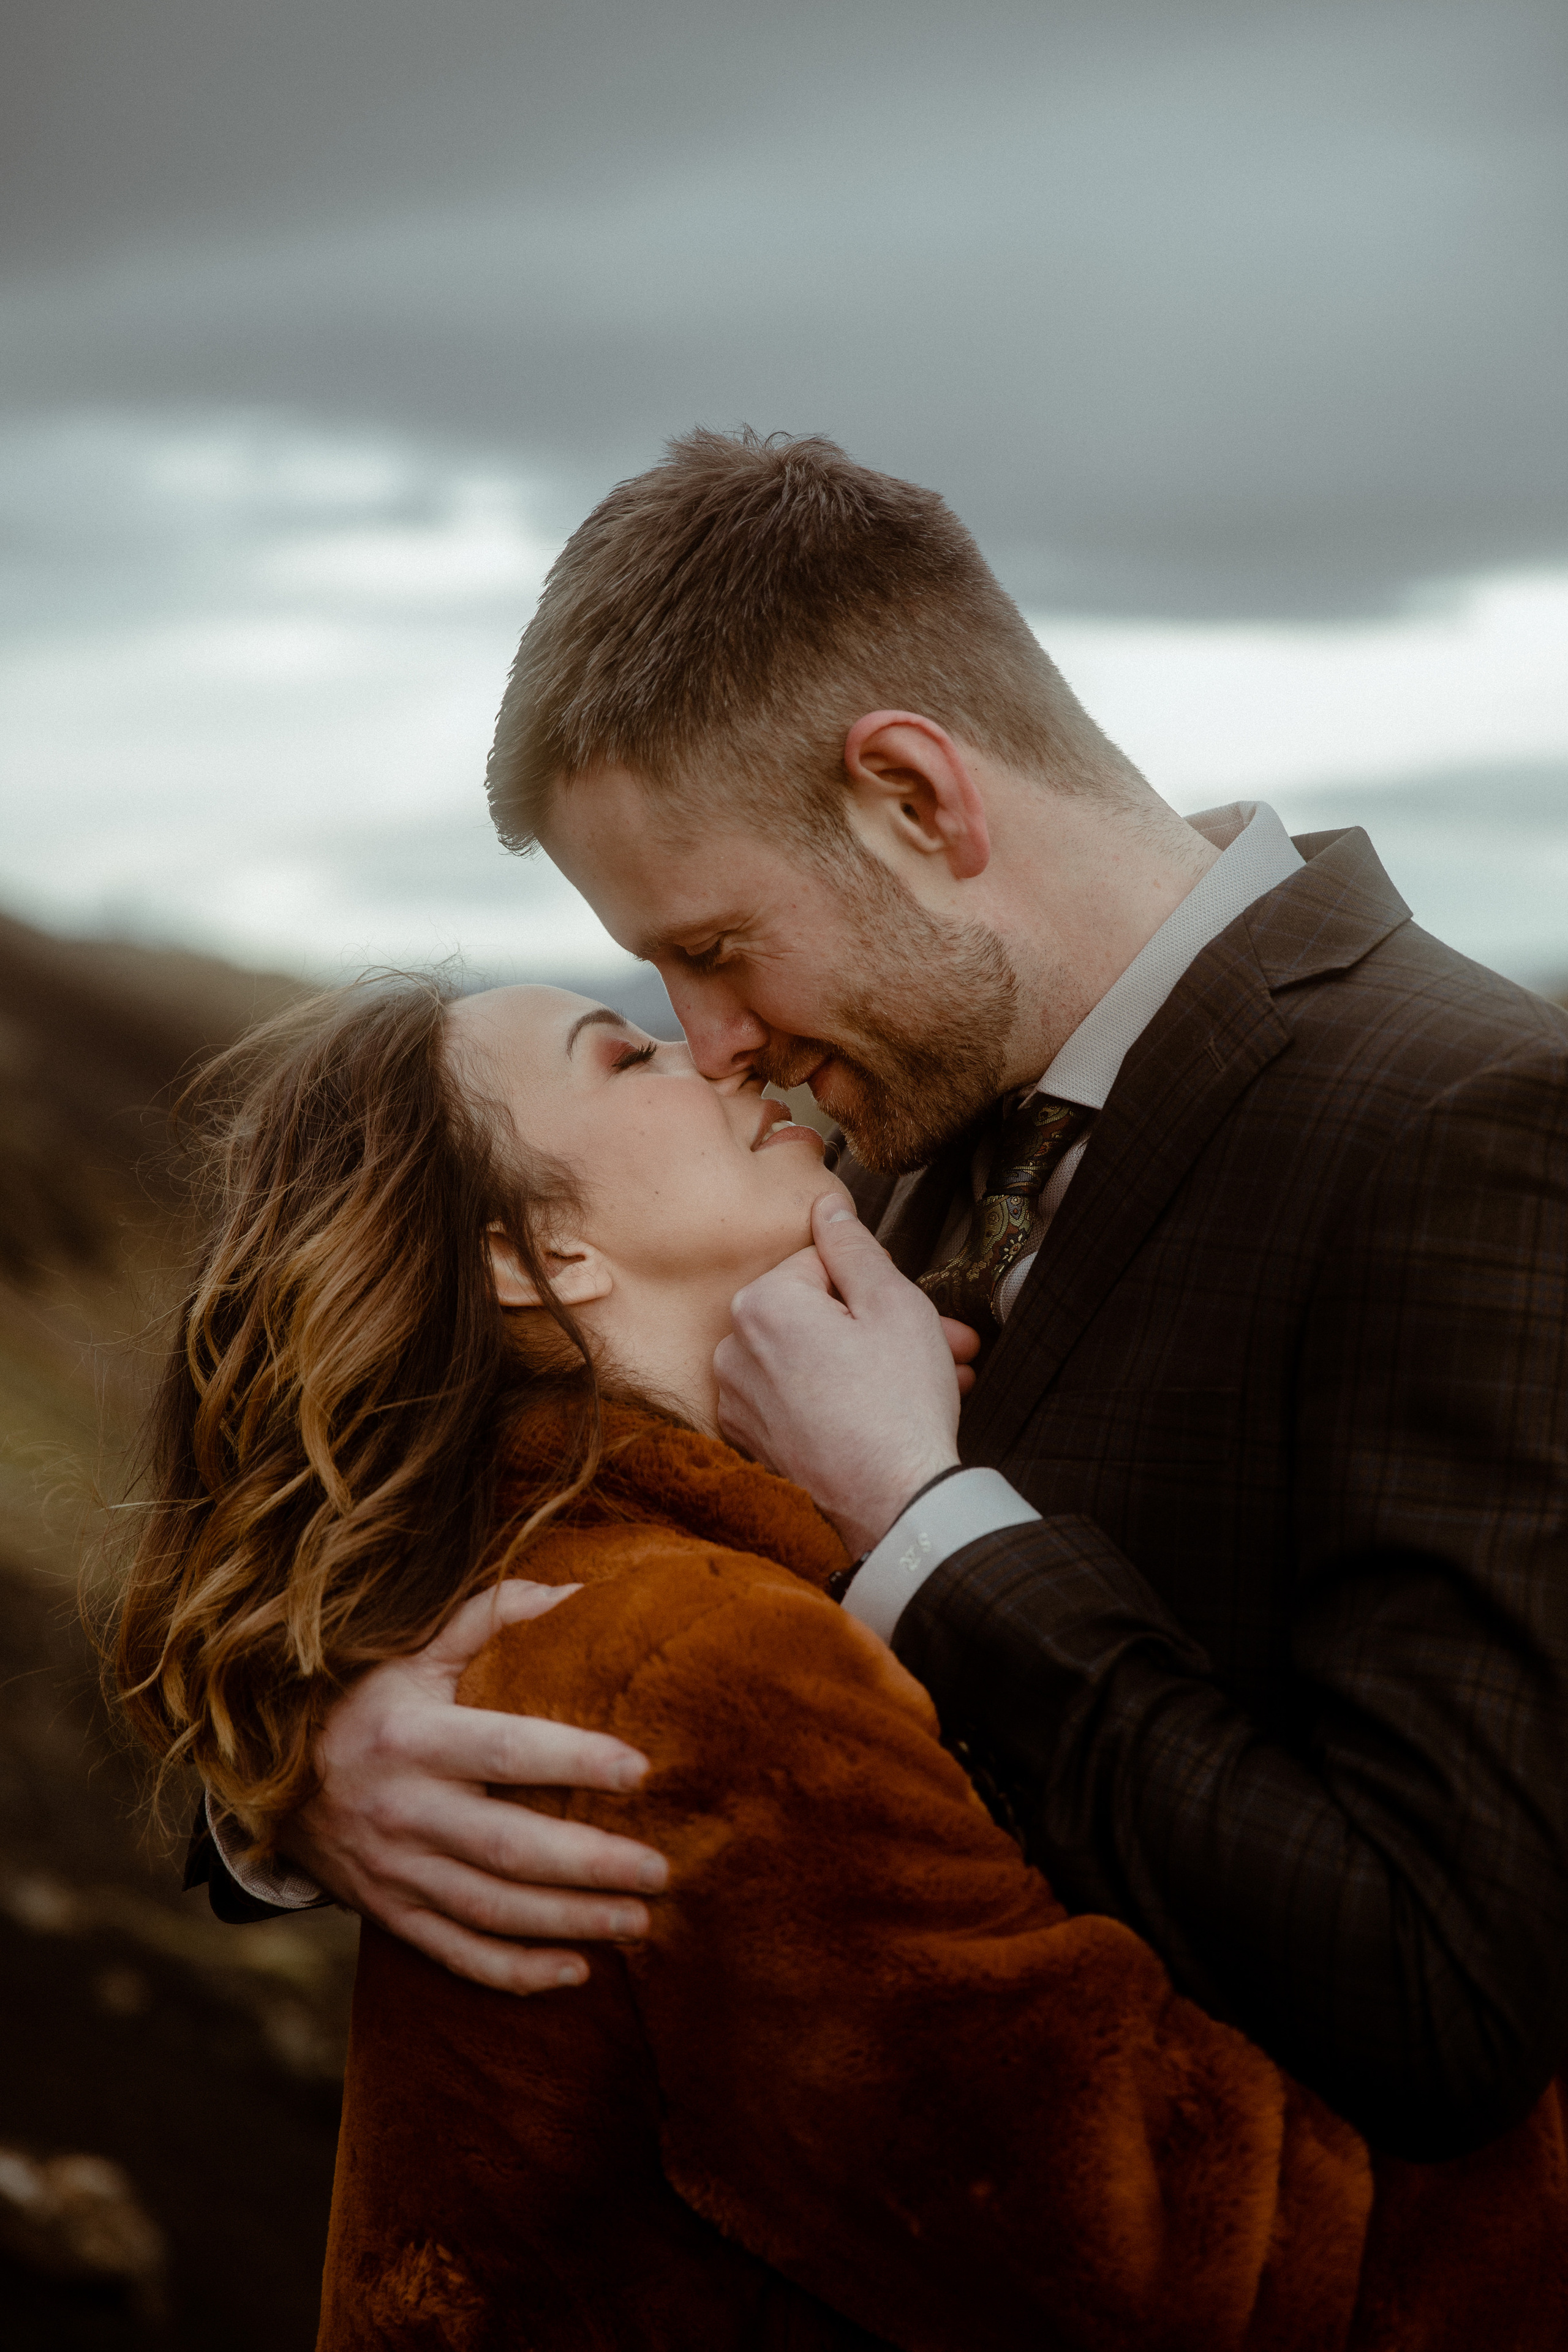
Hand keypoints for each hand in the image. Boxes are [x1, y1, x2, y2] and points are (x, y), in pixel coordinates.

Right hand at [284, 1581, 669, 1994]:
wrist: (264, 1777)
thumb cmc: (363, 1701)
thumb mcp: (413, 1651)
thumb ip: (491, 1618)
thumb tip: (576, 1593)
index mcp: (415, 1738)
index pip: (506, 1750)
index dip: (574, 1760)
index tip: (641, 1771)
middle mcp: (403, 1810)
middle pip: (509, 1847)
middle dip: (590, 1865)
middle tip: (662, 1870)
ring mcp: (395, 1870)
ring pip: (492, 1909)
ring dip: (570, 1922)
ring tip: (640, 1921)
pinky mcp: (390, 1913)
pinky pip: (455, 1954)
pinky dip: (514, 1973)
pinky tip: (575, 1973)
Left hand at [716, 1195, 973, 1555]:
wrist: (894, 1506)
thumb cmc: (899, 1404)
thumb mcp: (892, 1303)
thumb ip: (853, 1247)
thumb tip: (826, 1208)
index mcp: (761, 1304)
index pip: (821, 1264)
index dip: (875, 1285)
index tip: (917, 1311)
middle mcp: (733, 1350)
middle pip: (817, 1314)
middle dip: (882, 1325)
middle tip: (943, 1345)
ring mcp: (738, 1402)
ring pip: (814, 1358)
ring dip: (871, 1363)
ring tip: (933, 1382)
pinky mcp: (752, 1442)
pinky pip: (800, 1400)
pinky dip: (841, 1400)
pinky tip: (892, 1412)